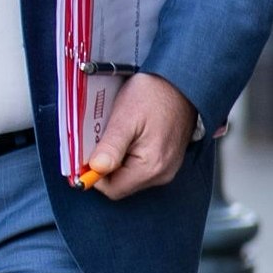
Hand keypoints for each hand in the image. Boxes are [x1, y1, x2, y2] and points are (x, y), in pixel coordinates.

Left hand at [81, 73, 198, 198]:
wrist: (182, 82)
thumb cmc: (155, 95)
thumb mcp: (126, 117)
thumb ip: (111, 147)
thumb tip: (95, 169)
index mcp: (151, 167)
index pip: (111, 189)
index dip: (94, 174)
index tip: (89, 153)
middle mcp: (161, 174)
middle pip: (120, 184)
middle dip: (107, 165)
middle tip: (106, 137)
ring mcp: (166, 169)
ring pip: (129, 176)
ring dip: (117, 159)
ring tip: (121, 134)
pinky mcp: (167, 162)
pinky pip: (140, 168)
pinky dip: (129, 156)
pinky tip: (131, 136)